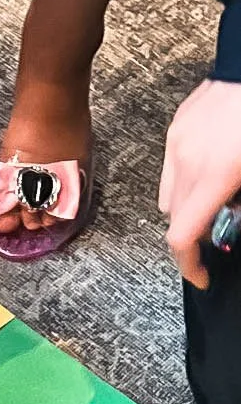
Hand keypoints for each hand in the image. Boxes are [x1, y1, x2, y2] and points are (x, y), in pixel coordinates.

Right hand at [159, 78, 240, 286]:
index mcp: (215, 175)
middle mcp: (188, 161)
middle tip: (223, 227)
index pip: (184, 238)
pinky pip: (173, 167)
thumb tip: (233, 220)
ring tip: (218, 193)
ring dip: (189, 205)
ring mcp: (178, 142)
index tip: (201, 277)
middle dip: (196, 232)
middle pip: (175, 220)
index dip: (190, 266)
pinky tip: (214, 164)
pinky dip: (188, 178)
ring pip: (169, 196)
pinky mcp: (177, 126)